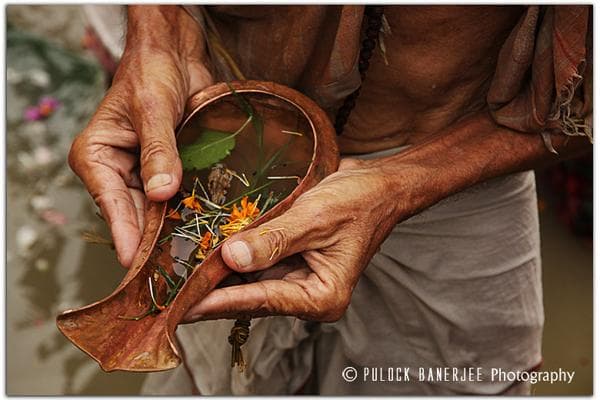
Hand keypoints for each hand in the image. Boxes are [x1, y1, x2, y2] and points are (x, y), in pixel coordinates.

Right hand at [68, 6, 212, 266]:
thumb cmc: (152, 72)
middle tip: (177, 273)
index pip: (112, 204)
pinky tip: (209, 233)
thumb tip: (161, 193)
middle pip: (135, 217)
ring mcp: (144, 175)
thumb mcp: (153, 109)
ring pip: (158, 214)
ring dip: (176, 232)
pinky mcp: (169, 173)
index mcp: (97, 157)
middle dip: (156, 243)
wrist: (174, 55)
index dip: (127, 236)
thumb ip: (159, 150)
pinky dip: (191, 214)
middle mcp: (116, 172)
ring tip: (196, 260)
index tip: (140, 266)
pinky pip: (178, 200)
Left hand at [184, 159, 400, 321]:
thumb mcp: (316, 218)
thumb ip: (274, 240)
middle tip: (167, 294)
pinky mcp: (289, 260)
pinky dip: (231, 258)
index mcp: (321, 296)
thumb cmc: (359, 201)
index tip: (183, 306)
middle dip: (210, 292)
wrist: (380, 186)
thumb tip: (231, 258)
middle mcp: (306, 293)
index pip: (261, 301)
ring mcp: (297, 278)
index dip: (219, 301)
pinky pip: (254, 263)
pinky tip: (203, 252)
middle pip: (250, 297)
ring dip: (216, 276)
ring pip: (247, 282)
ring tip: (175, 274)